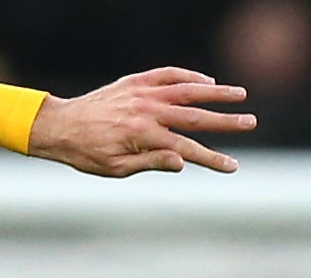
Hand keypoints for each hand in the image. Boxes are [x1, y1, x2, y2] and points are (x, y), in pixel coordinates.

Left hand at [27, 68, 252, 176]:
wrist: (59, 126)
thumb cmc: (85, 154)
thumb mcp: (115, 169)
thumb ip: (151, 163)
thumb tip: (184, 162)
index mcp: (144, 137)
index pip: (188, 150)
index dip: (213, 159)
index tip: (233, 166)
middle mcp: (148, 112)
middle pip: (196, 117)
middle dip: (226, 121)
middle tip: (251, 122)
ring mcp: (143, 94)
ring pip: (188, 90)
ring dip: (216, 92)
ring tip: (240, 95)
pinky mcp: (135, 82)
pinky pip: (168, 75)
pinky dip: (189, 76)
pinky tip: (206, 81)